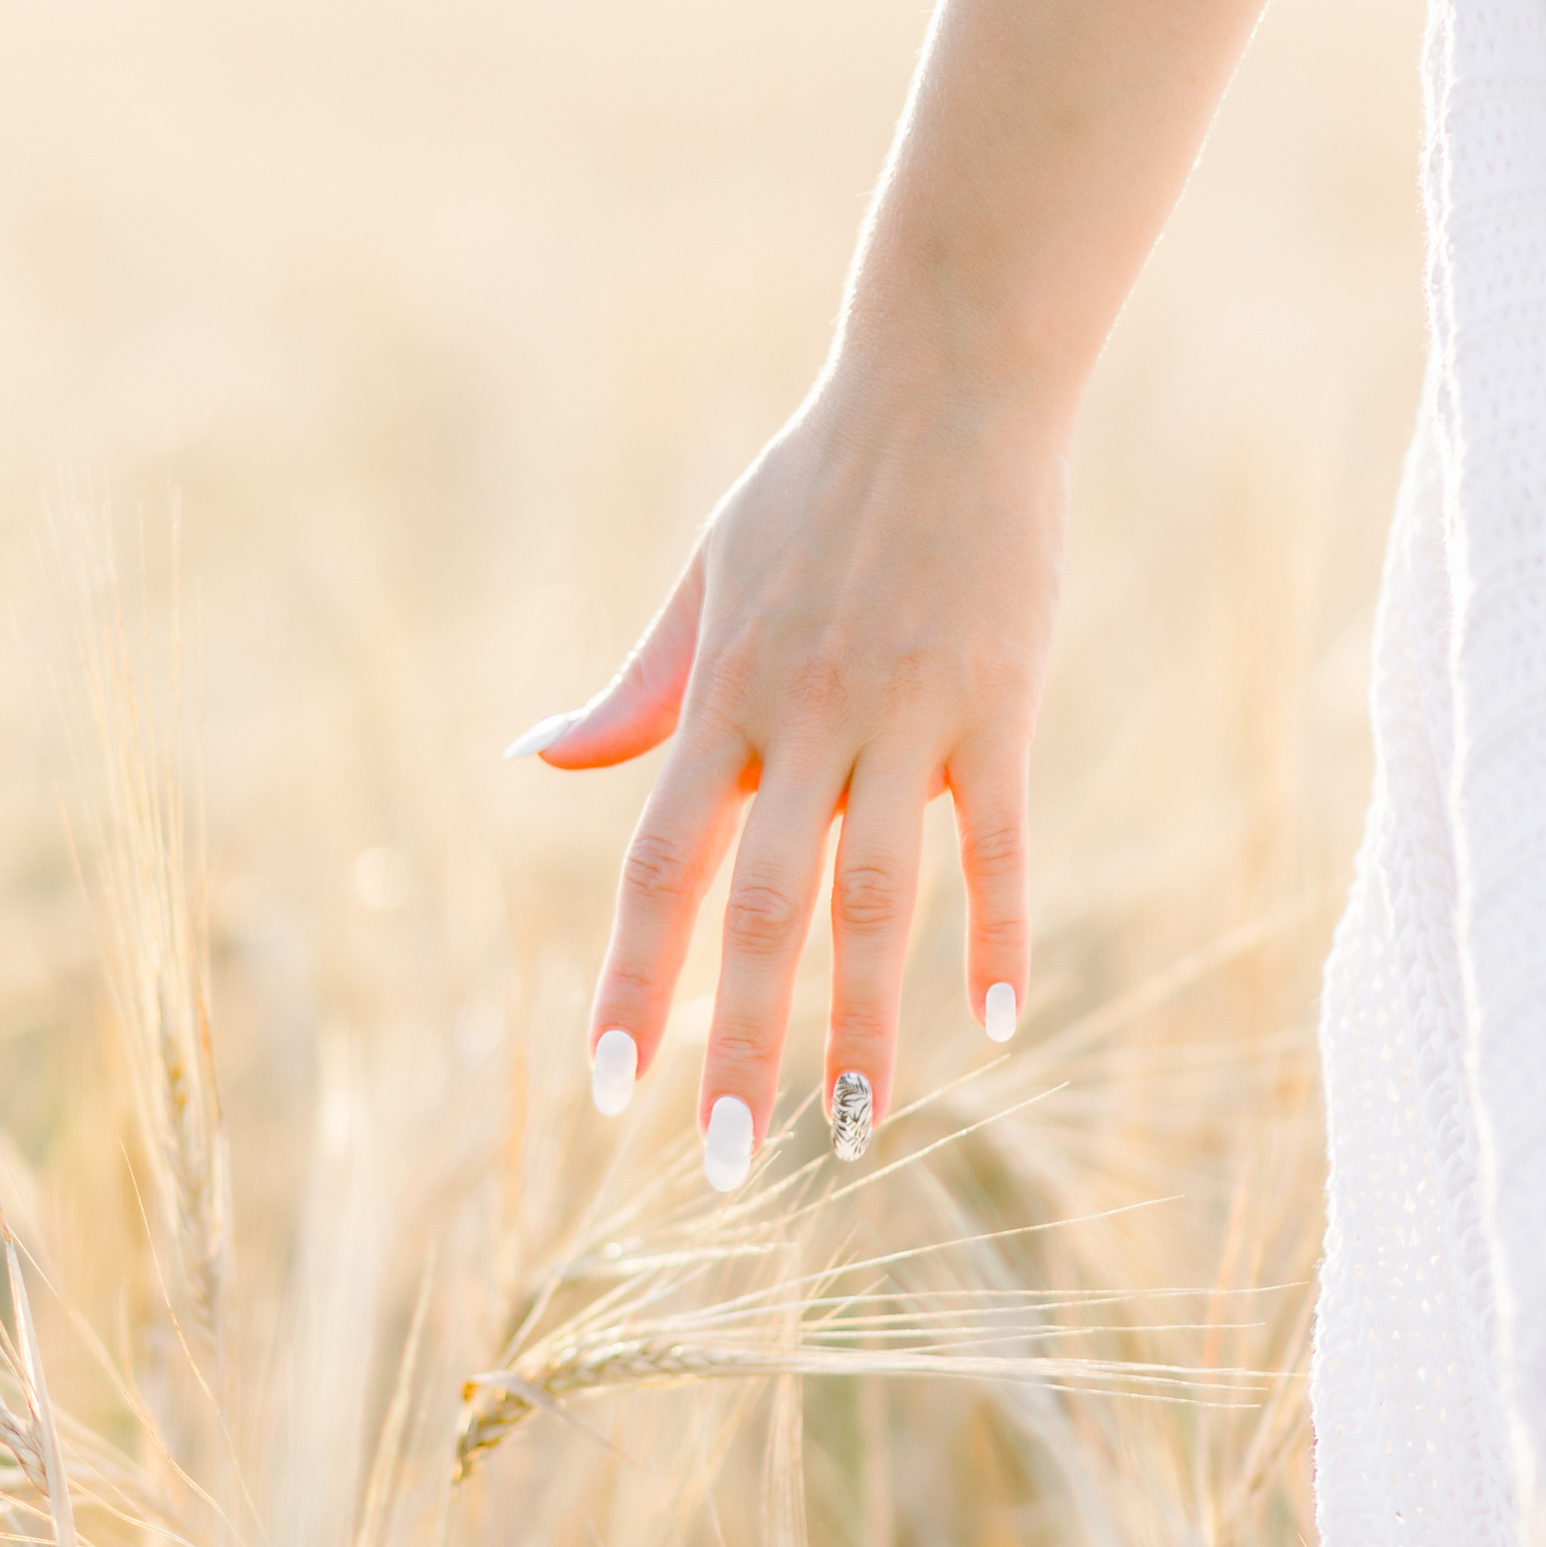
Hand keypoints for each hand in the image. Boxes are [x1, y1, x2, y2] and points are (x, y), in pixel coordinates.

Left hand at [512, 369, 1067, 1184]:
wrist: (946, 382)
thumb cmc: (816, 485)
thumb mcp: (706, 577)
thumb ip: (639, 687)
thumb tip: (542, 755)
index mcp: (722, 695)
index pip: (658, 864)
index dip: (631, 977)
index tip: (611, 1086)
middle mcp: (803, 717)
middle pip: (760, 908)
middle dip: (737, 1041)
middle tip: (726, 1164)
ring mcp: (907, 713)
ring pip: (880, 896)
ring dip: (869, 1024)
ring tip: (860, 1135)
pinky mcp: (1003, 702)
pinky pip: (1003, 839)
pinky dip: (1000, 930)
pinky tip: (1000, 1019)